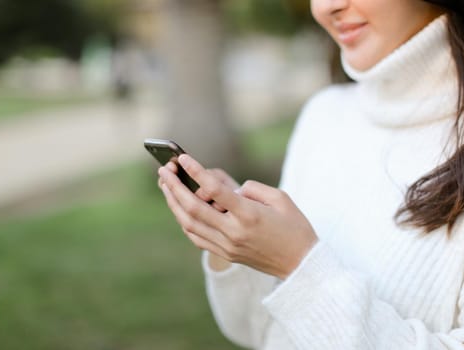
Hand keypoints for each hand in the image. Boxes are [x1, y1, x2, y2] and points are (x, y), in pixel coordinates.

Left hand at [158, 154, 317, 278]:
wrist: (300, 264)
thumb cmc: (294, 227)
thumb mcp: (280, 198)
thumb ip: (252, 189)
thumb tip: (230, 190)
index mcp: (249, 215)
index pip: (214, 190)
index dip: (196, 172)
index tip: (183, 158)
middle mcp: (233, 232)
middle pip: (193, 207)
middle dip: (174, 186)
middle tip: (163, 169)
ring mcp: (227, 245)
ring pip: (189, 223)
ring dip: (173, 203)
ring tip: (165, 185)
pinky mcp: (225, 254)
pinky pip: (196, 236)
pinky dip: (183, 220)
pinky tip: (179, 207)